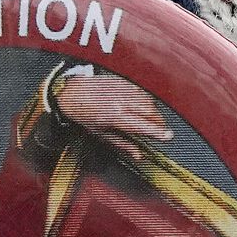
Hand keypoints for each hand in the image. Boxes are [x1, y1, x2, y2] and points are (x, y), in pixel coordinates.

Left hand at [56, 69, 171, 145]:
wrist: (69, 93)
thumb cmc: (82, 113)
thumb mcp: (100, 134)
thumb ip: (123, 144)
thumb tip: (138, 155)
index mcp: (116, 116)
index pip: (144, 125)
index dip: (159, 131)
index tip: (168, 136)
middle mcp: (121, 100)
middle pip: (151, 111)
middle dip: (159, 121)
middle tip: (161, 130)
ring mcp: (122, 88)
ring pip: (148, 99)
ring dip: (153, 110)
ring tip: (153, 119)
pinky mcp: (121, 80)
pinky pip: (140, 90)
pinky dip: (145, 98)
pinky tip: (143, 105)